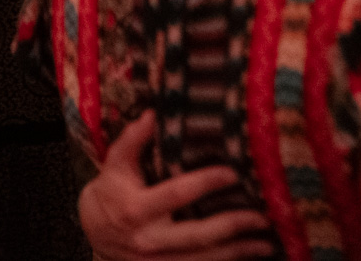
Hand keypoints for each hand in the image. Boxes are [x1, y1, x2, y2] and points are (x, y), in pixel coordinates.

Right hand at [79, 111, 272, 260]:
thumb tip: (152, 114)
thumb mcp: (115, 163)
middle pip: (197, 236)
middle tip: (261, 216)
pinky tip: (249, 256)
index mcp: (135, 209)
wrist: (94, 232)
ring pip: (203, 260)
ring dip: (238, 252)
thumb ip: (133, 139)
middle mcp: (148, 240)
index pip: (176, 194)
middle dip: (232, 226)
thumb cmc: (111, 191)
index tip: (233, 173)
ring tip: (267, 243)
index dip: (205, 183)